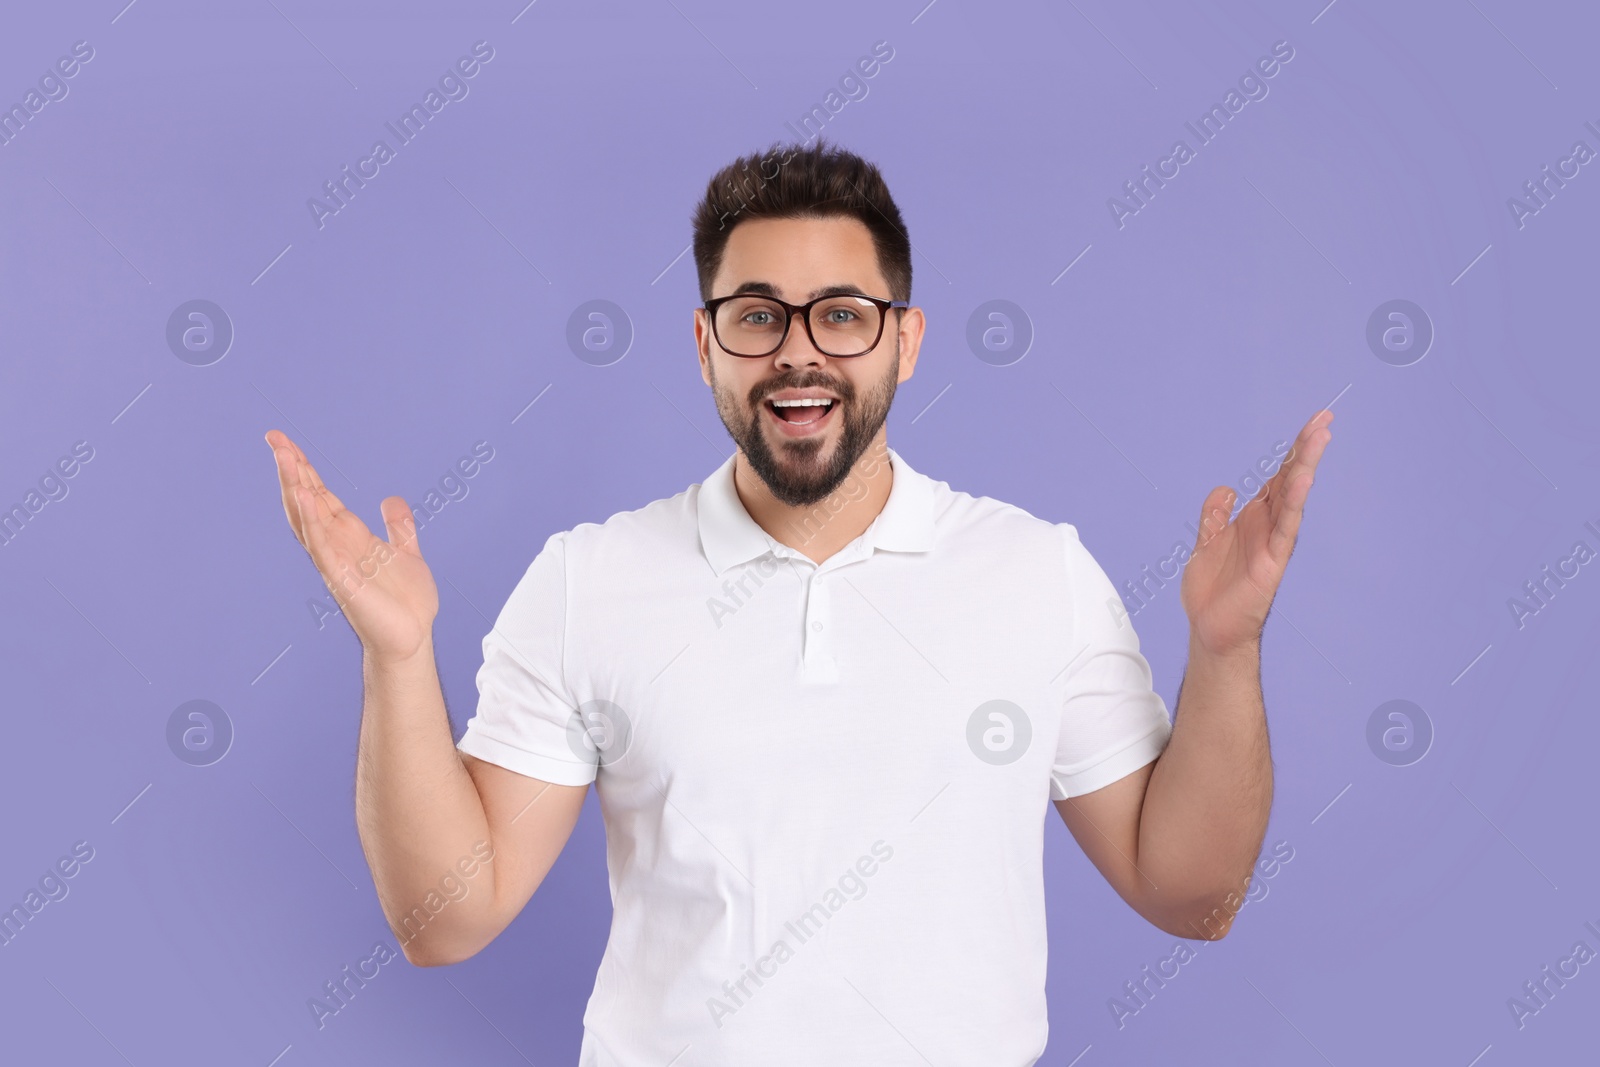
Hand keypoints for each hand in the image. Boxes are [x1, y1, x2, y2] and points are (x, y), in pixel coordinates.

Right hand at [266, 429, 438, 662]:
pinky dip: (312, 521)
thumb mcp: (407, 552)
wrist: (413, 637)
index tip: (285, 442)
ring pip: (307, 518)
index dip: (304, 469)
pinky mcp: (342, 579)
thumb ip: (398, 527)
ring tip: (284, 457)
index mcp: (349, 536)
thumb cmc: (406, 602)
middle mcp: (336, 545)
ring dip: (295, 487)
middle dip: (292, 470)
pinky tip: (304, 497)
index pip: (320, 495)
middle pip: (306, 500)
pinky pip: (322, 546)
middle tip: (275, 438)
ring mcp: (335, 561)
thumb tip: (391, 500)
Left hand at [1180, 409, 1333, 656]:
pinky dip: (1293, 502)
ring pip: (1292, 497)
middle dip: (1306, 449)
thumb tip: (1226, 489)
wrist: (1210, 628)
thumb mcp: (1207, 541)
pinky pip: (1285, 526)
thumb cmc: (1212, 590)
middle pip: (1290, 479)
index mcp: (1254, 518)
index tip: (1314, 423)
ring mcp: (1273, 541)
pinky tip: (1301, 479)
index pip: (1278, 477)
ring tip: (1320, 437)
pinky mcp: (1272, 560)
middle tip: (1325, 419)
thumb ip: (1215, 515)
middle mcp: (1268, 525)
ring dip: (1305, 466)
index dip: (1292, 450)